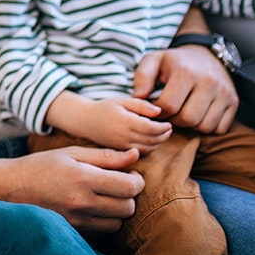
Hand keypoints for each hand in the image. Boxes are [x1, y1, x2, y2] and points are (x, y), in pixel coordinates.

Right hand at [0, 146, 142, 232]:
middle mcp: (82, 202)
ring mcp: (77, 219)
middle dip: (129, 195)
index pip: (129, 186)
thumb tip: (134, 155)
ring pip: (118, 223)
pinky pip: (102, 230)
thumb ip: (106, 156)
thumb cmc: (42, 165)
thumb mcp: (72, 153)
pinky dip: (105, 220)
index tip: (131, 174)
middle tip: (120, 184)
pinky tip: (95, 206)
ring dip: (118, 210)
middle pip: (128, 207)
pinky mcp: (73, 230)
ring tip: (107, 196)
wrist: (11, 187)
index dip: (137, 180)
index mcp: (83, 178)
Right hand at [56, 95, 171, 153]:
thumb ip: (141, 105)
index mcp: (124, 121)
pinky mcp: (120, 152)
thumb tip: (159, 112)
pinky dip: (150, 148)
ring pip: (148, 149)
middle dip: (164, 135)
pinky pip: (140, 153)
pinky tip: (150, 140)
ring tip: (161, 134)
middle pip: (151, 140)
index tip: (168, 123)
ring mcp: (121, 146)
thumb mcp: (122, 101)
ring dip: (158, 143)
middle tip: (168, 128)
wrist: (86, 121)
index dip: (163, 127)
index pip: (151, 128)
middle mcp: (123, 136)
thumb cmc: (106, 108)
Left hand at [133, 45, 236, 133]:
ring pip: (204, 127)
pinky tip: (199, 114)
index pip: (169, 106)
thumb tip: (138, 98)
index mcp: (186, 72)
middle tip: (170, 112)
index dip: (158, 112)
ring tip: (184, 112)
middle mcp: (209, 82)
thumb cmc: (176, 61)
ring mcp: (224, 93)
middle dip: (175, 121)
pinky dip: (207, 126)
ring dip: (191, 125)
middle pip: (188, 119)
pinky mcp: (234, 102)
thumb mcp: (154, 60)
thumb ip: (141, 77)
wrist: (206, 54)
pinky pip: (219, 129)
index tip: (156, 107)